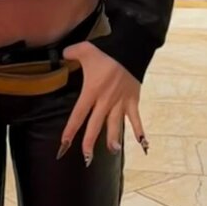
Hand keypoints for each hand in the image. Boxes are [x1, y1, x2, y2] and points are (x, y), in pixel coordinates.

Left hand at [58, 42, 146, 164]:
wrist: (131, 48)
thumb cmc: (107, 50)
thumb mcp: (84, 49)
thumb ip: (70, 53)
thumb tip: (62, 53)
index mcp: (92, 91)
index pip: (78, 115)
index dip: (70, 130)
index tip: (64, 144)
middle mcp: (105, 101)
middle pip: (95, 125)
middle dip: (89, 142)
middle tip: (86, 157)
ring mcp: (120, 102)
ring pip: (115, 125)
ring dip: (114, 139)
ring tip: (113, 151)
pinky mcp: (132, 100)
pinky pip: (136, 119)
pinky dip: (140, 131)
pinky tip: (143, 145)